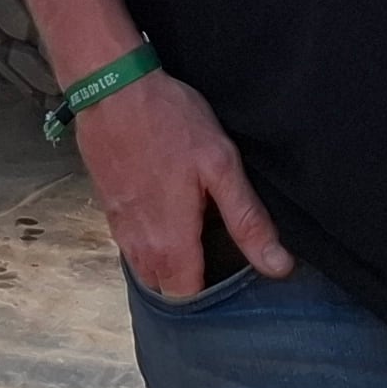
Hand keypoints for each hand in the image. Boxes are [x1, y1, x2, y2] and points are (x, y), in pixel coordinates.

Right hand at [72, 66, 293, 301]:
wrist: (112, 88)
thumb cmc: (170, 122)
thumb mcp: (220, 164)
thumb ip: (247, 219)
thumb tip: (279, 266)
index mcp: (171, 243)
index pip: (188, 300)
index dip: (210, 295)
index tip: (230, 273)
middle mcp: (140, 245)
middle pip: (165, 288)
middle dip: (187, 282)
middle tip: (215, 252)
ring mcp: (118, 227)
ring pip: (144, 268)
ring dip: (166, 263)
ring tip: (192, 236)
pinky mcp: (107, 207)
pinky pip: (129, 243)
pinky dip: (148, 241)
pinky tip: (165, 212)